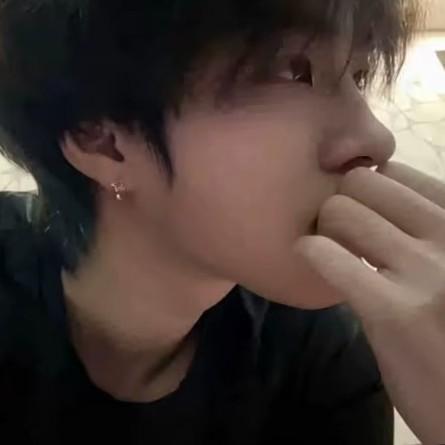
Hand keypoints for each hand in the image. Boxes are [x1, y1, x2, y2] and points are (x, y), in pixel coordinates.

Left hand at [294, 162, 444, 443]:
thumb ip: (420, 226)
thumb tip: (372, 185)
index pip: (392, 173)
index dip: (366, 190)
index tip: (360, 215)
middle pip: (359, 182)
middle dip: (341, 204)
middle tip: (341, 235)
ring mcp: (424, 272)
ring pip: (339, 211)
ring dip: (323, 229)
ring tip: (332, 253)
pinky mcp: (394, 312)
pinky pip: (328, 256)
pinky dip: (310, 252)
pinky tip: (312, 259)